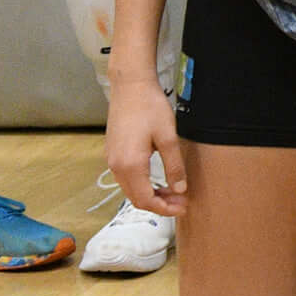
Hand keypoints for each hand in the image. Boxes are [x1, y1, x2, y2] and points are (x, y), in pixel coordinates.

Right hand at [107, 74, 186, 218]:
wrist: (130, 86)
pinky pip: (126, 178)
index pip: (145, 200)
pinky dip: (142, 184)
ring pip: (131, 189)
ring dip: (151, 194)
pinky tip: (158, 179)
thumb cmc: (149, 107)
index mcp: (130, 165)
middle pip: (136, 198)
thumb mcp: (168, 137)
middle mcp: (116, 166)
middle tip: (182, 201)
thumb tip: (180, 189)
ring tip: (174, 191)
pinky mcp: (113, 153)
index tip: (183, 207)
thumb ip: (174, 166)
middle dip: (160, 204)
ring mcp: (112, 160)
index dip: (165, 208)